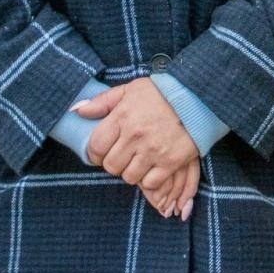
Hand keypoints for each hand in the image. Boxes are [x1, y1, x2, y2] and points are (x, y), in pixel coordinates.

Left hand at [80, 79, 198, 214]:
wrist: (196, 98)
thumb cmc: (160, 93)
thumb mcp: (129, 90)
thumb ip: (102, 101)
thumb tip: (77, 110)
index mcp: (122, 117)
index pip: (96, 147)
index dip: (95, 153)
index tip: (101, 151)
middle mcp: (135, 136)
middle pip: (111, 166)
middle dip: (113, 163)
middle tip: (122, 155)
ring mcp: (153, 151)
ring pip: (129, 177)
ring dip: (131, 171)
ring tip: (137, 160)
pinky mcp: (171, 162)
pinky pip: (151, 183)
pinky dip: (149, 179)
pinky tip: (152, 166)